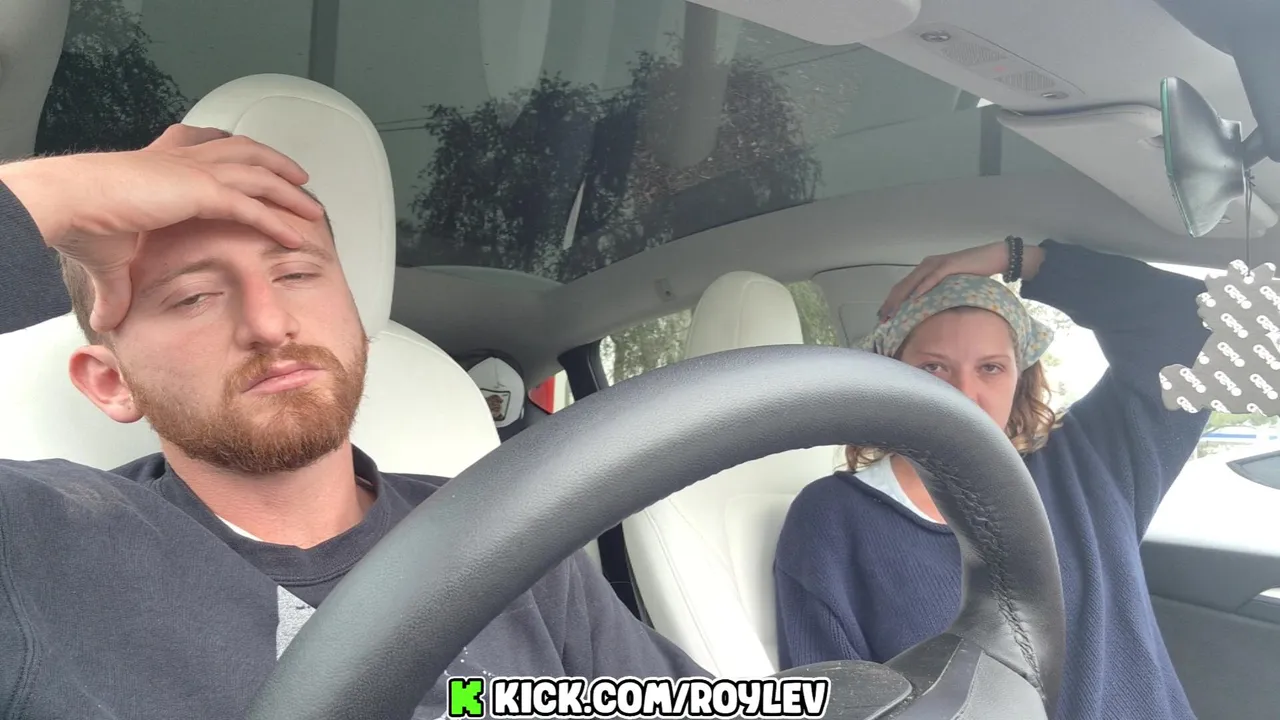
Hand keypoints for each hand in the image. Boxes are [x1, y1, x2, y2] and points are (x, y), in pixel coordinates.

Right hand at [0, 125, 322, 331]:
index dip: (235, 156)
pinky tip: (296, 235)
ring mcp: (194, 172)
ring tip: (310, 208)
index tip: (254, 165)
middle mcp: (183, 160)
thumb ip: (115, 289)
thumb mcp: (107, 260)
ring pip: (258, 175)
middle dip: (275, 164)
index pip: (210, 150)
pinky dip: (277, 222)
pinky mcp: (201, 191)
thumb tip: (107, 319)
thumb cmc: (79, 222)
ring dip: (288, 191)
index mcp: (162, 163)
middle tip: (298, 177)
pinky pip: (252, 207)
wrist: (68, 204)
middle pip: (244, 153)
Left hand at [879, 240, 1043, 319]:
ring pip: (912, 282)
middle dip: (890, 303)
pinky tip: (914, 298)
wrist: (993, 258)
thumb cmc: (972, 273)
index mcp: (924, 270)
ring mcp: (936, 264)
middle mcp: (926, 265)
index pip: (902, 287)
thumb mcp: (950, 286)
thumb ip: (936, 294)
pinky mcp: (948, 265)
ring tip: (892, 312)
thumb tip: (926, 312)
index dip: (890, 302)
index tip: (882, 317)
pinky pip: (932, 278)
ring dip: (900, 298)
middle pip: (902, 286)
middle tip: (881, 319)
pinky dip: (922, 288)